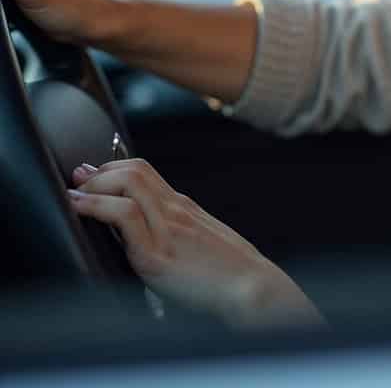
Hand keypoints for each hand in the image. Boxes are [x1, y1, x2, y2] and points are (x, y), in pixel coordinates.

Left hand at [68, 158, 324, 328]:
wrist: (251, 287)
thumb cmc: (229, 272)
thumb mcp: (201, 243)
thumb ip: (177, 233)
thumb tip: (153, 238)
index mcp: (184, 208)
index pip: (144, 171)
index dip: (112, 168)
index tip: (91, 175)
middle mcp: (175, 210)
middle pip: (134, 170)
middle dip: (98, 172)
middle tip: (77, 181)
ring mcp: (167, 229)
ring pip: (128, 184)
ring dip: (93, 185)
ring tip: (74, 196)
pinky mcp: (157, 254)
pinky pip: (125, 217)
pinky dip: (97, 207)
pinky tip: (82, 210)